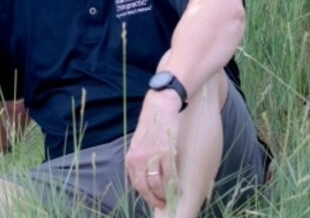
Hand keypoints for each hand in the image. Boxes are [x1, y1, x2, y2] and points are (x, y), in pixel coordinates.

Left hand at [125, 90, 182, 209]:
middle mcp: (138, 158)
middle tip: (163, 203)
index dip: (146, 196)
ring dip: (165, 194)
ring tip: (171, 197)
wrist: (160, 107)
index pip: (136, 184)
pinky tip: (179, 188)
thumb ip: (140, 161)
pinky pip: (170, 174)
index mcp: (131, 158)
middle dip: (155, 198)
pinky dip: (175, 184)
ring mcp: (152, 156)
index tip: (153, 200)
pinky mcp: (166, 152)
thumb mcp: (138, 144)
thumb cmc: (151, 126)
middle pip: (145, 187)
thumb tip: (146, 180)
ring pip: (158, 184)